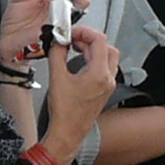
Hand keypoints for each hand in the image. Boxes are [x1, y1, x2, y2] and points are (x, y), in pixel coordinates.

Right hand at [41, 23, 119, 148]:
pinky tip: (80, 61)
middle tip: (74, 39)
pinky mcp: (104, 90)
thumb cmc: (65, 113)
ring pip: (108, 56)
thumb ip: (57, 54)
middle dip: (89, 39)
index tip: (72, 32)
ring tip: (76, 48)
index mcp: (99, 74)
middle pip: (107, 46)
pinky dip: (94, 59)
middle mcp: (108, 79)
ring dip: (93, 49)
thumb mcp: (56, 78)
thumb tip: (58, 41)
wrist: (68, 132)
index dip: (85, 32)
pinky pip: (104, 67)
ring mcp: (108, 85)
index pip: (99, 40)